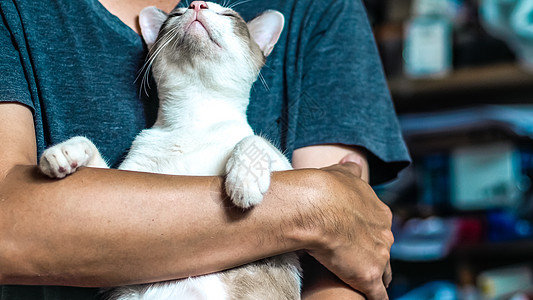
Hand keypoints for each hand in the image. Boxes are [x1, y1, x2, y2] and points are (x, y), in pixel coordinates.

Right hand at [302, 162, 392, 299]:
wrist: (317, 206)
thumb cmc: (326, 188)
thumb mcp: (341, 173)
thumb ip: (350, 170)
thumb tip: (354, 160)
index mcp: (379, 212)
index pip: (379, 229)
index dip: (368, 235)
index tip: (357, 239)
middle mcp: (384, 234)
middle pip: (384, 251)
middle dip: (374, 256)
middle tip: (357, 261)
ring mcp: (379, 256)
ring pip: (384, 274)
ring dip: (376, 277)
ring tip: (362, 283)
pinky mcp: (368, 276)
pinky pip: (377, 295)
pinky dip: (374, 299)